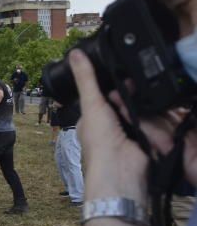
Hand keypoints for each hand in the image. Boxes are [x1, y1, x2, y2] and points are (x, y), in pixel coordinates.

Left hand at [69, 50, 150, 201]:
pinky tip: (150, 119)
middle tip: (132, 91)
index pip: (102, 94)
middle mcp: (108, 126)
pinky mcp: (145, 140)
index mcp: (91, 118)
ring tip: (136, 111)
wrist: (122, 172)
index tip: (121, 72)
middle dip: (128, 96)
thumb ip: (86, 79)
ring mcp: (127, 133)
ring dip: (138, 110)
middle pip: (123, 101)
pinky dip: (151, 122)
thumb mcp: (92, 104)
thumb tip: (74, 54)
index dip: (112, 84)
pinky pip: (151, 123)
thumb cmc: (99, 143)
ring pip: (138, 111)